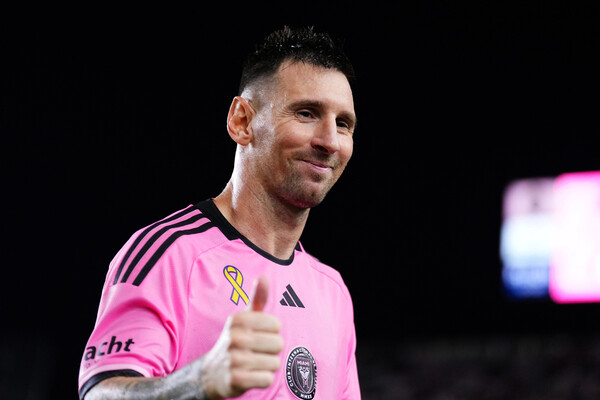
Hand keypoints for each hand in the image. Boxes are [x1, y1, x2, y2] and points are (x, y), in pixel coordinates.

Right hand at [201, 276, 283, 398]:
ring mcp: (234, 359)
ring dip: (267, 366)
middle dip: (270, 351)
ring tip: (252, 364)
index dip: (270, 332)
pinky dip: (263, 380)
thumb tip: (263, 277)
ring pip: (274, 363)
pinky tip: (250, 376)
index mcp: (238, 320)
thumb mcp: (244, 319)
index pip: (276, 325)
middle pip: (278, 344)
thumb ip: (257, 299)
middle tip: (254, 352)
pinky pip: (267, 379)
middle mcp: (235, 337)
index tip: (256, 335)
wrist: (212, 373)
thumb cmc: (236, 341)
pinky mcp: (236, 380)